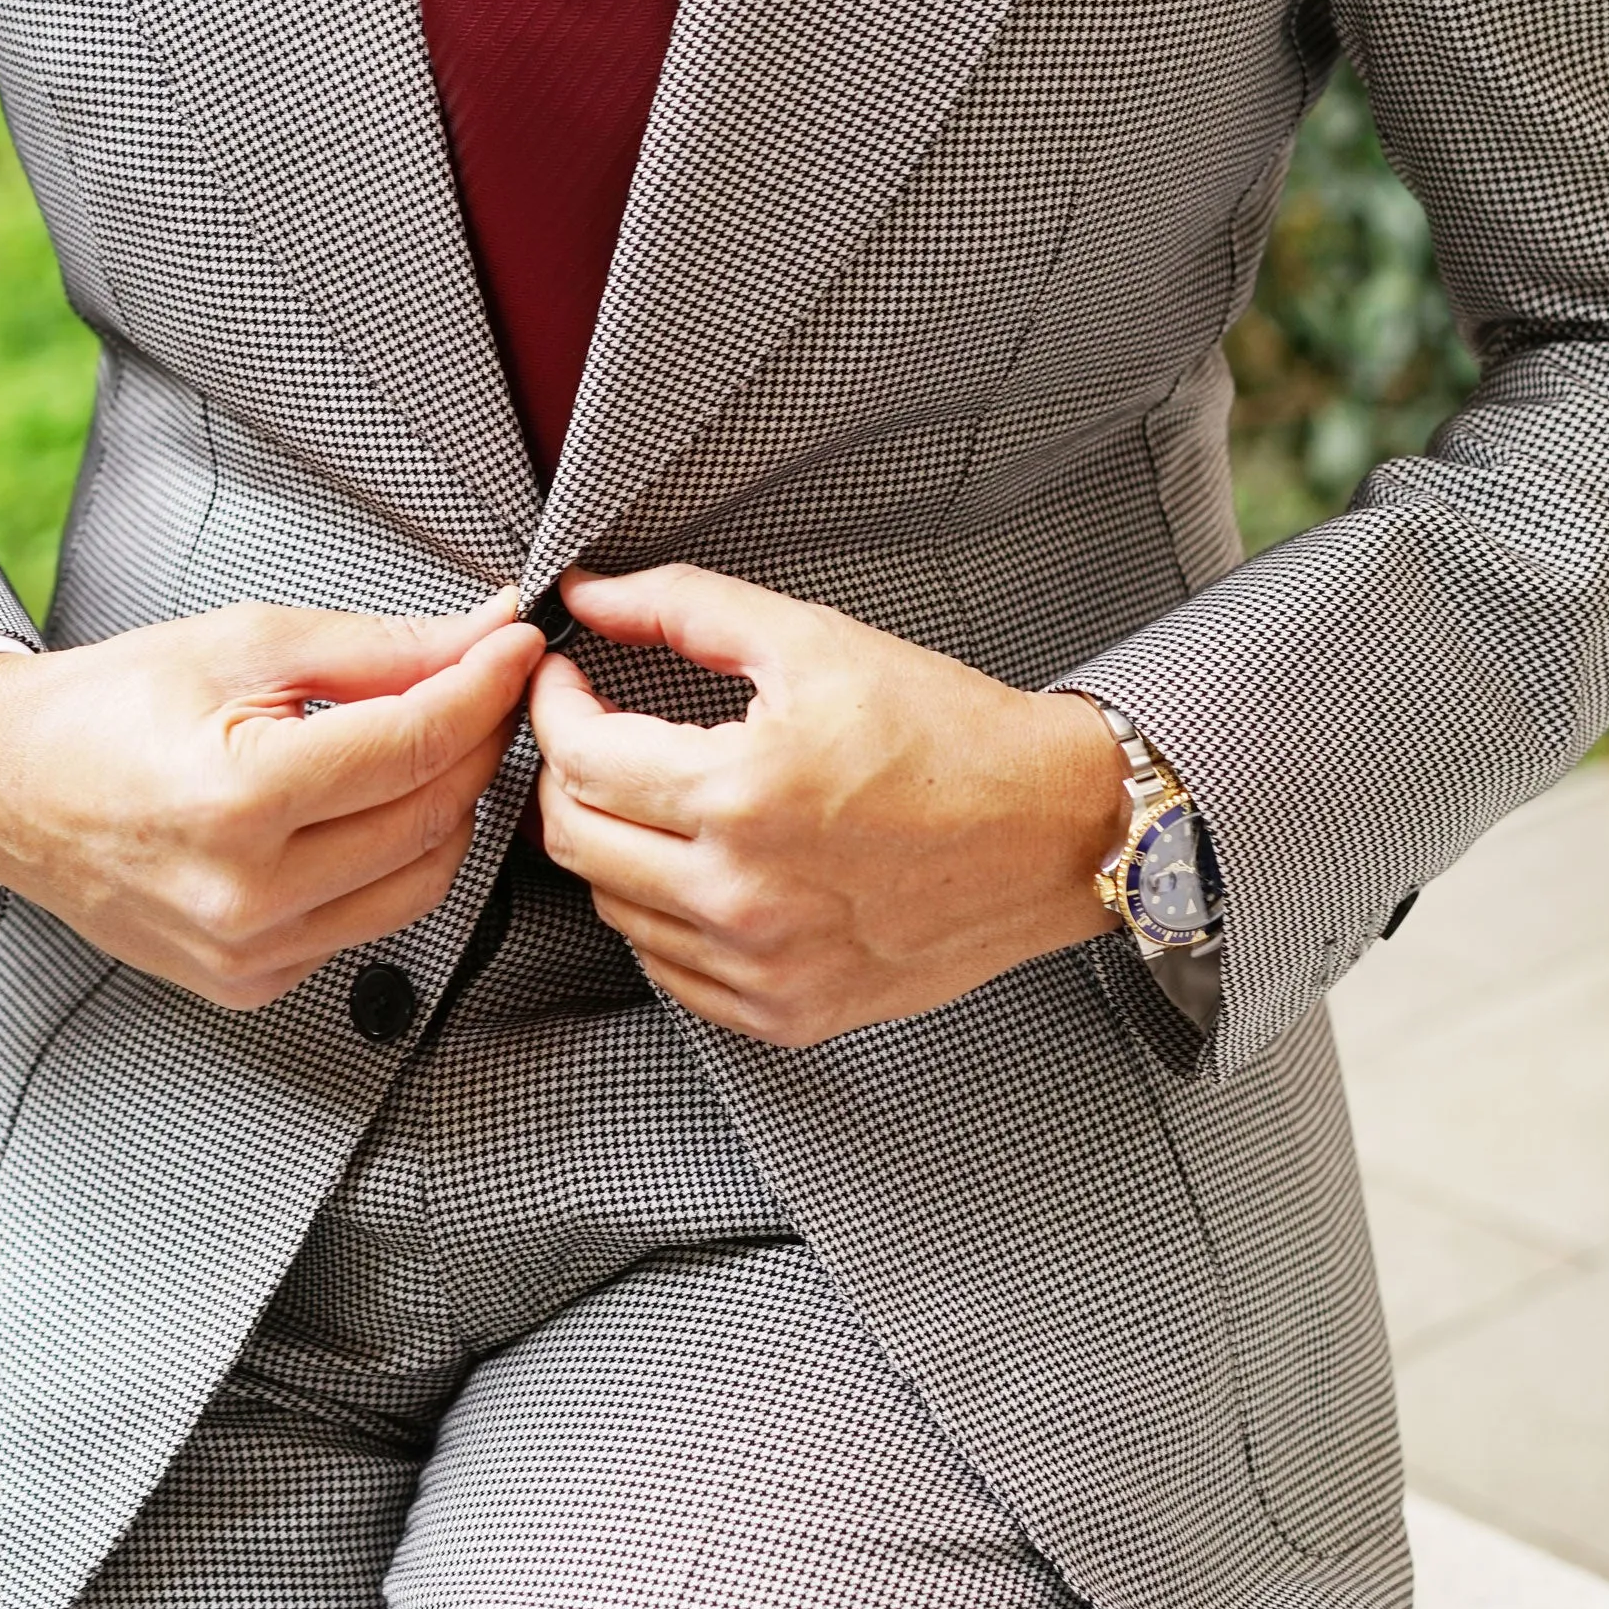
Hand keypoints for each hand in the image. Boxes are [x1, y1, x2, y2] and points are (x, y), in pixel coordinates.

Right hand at [0, 596, 543, 1011]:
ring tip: (427, 743)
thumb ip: (380, 647)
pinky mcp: (249, 983)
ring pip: (420, 882)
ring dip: (446, 807)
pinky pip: (368, 923)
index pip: (415, 743)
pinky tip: (362, 810)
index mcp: (237, 799)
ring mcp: (247, 953)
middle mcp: (243, 895)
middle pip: (431, 817)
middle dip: (475, 741)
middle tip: (482, 684)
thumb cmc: (110, 705)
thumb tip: (488, 635)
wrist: (3, 786)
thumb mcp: (244, 644)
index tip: (517, 647)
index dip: (485, 687)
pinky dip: (390, 862)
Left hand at [530, 566, 1126, 1046]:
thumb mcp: (812, 639)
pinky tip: (700, 863)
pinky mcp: (786, 1013)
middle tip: (598, 731)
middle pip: (574, 841)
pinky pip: (670, 970)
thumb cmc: (946, 732)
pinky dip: (661, 913)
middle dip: (566, 773)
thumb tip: (588, 595)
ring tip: (658, 793)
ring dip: (613, 842)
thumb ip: (682, 608)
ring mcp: (762, 969)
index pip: (579, 760)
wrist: (1054, 830)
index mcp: (740, 795)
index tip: (566, 680)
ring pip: (613, 909)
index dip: (554, 707)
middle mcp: (741, 896)